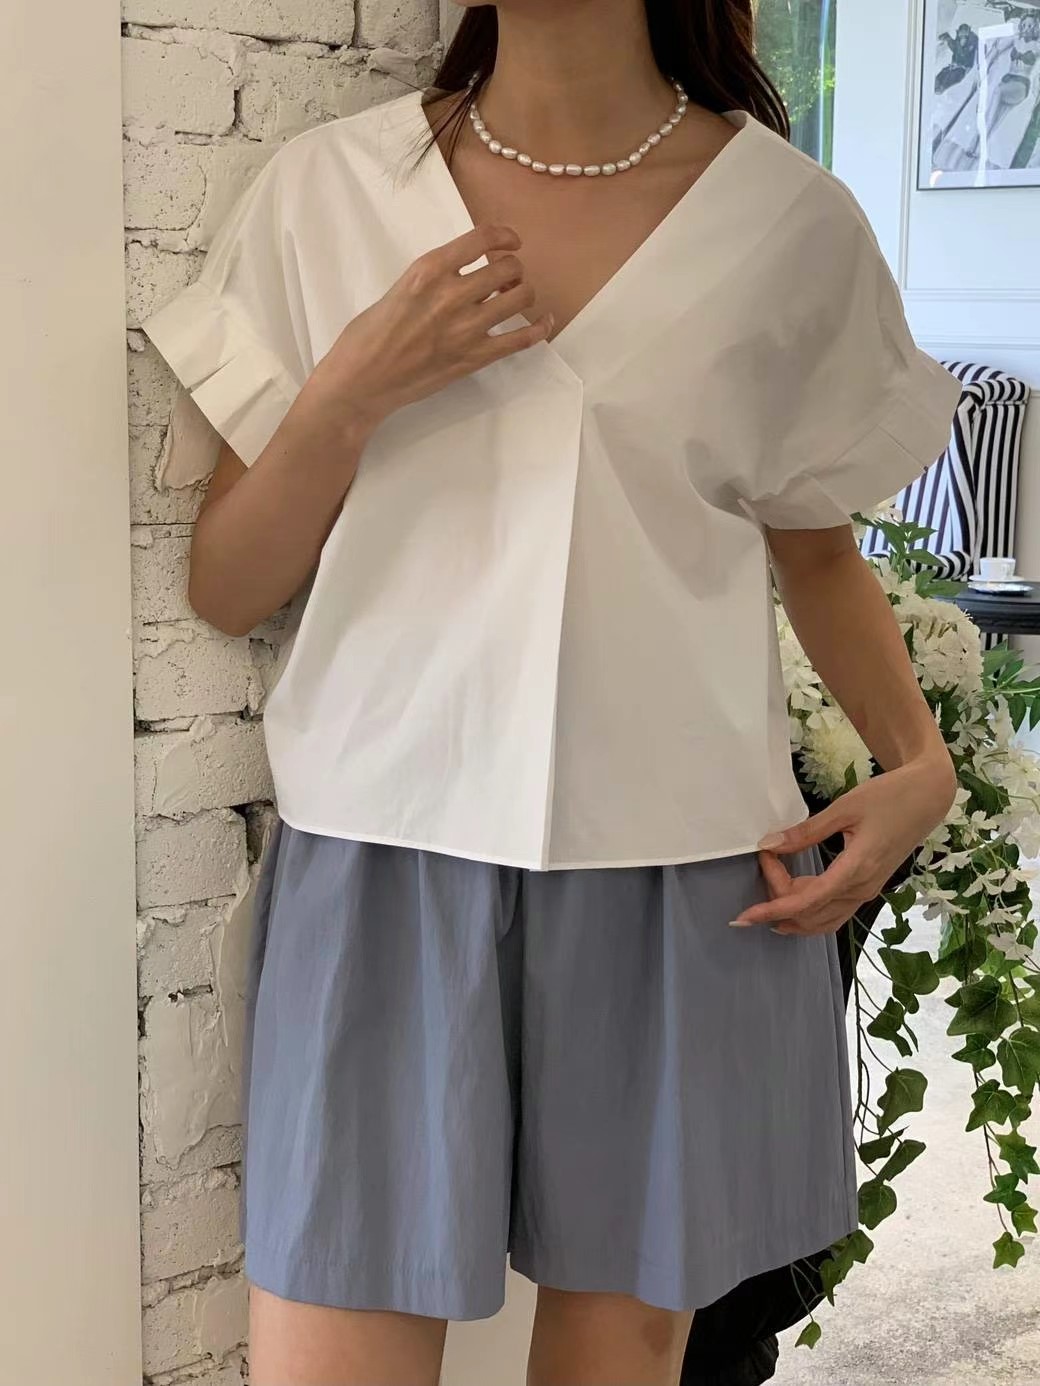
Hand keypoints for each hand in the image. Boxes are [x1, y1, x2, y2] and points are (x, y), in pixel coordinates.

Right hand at [310, 223, 550, 433]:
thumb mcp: (398, 289)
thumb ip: (432, 279)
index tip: (510, 242)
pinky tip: (543, 323)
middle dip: (513, 269)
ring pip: (521, 297)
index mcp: (428, 270)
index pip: (482, 239)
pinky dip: (539, 329)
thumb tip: (460, 274)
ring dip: (523, 293)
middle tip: (505, 278)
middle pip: (508, 267)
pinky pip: (521, 340)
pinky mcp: (473, 358)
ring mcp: (465, 329)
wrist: (361, 382)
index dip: (505, 236)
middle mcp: (451, 295)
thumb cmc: (368, 336)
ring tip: (514, 298)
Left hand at [730, 752, 957, 936]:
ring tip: (770, 883)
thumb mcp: (843, 808)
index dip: (772, 910)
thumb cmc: (888, 797)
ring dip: (793, 910)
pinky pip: (834, 911)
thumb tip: (768, 845)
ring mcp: (868, 891)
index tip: (744, 916)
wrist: (928, 797)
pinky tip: (792, 893)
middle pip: (810, 914)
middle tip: (765, 860)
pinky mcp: (869, 887)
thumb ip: (805, 832)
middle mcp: (862, 888)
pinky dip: (809, 908)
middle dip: (778, 899)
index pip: (806, 902)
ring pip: (823, 919)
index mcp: (856, 869)